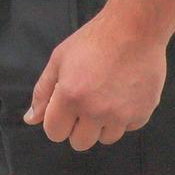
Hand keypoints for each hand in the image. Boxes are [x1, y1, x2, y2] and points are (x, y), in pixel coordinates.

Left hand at [24, 10, 168, 150]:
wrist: (134, 31)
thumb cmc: (91, 42)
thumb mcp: (58, 61)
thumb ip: (43, 93)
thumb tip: (31, 119)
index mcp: (70, 98)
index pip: (55, 133)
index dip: (55, 123)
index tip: (61, 110)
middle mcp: (96, 111)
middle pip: (80, 143)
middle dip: (76, 128)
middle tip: (82, 106)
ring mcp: (122, 115)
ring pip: (105, 139)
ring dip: (100, 125)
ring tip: (102, 99)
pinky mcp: (143, 114)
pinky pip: (127, 129)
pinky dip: (122, 118)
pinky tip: (121, 95)